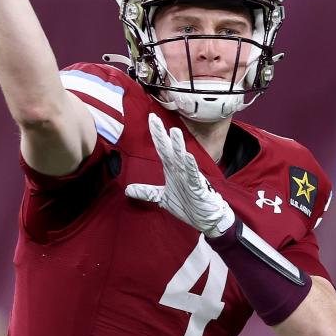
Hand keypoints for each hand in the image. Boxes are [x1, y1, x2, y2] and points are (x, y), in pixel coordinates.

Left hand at [126, 114, 234, 237]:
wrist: (207, 217)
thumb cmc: (188, 204)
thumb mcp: (163, 197)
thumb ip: (147, 192)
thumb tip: (128, 189)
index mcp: (172, 170)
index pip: (162, 149)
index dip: (156, 134)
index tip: (151, 118)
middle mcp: (180, 169)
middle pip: (168, 149)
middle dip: (161, 134)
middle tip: (154, 118)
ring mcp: (189, 177)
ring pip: (182, 158)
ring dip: (178, 146)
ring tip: (174, 131)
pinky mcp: (198, 187)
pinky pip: (193, 175)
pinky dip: (191, 166)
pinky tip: (188, 157)